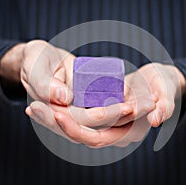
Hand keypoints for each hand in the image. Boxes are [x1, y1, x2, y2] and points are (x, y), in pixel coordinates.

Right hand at [0, 41, 134, 142]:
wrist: (42, 56)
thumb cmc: (35, 59)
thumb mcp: (34, 66)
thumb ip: (43, 82)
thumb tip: (64, 97)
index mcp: (54, 116)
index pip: (80, 123)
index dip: (101, 117)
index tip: (125, 107)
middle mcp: (71, 120)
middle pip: (98, 127)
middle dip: (122, 117)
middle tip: (145, 105)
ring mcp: (81, 113)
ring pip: (106, 122)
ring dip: (127, 115)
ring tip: (151, 104)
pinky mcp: (89, 103)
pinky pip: (108, 107)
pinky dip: (125, 105)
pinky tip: (144, 99)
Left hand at [29, 63, 185, 147]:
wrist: (158, 85)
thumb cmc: (163, 87)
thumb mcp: (166, 93)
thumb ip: (165, 106)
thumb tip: (157, 119)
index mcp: (128, 133)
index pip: (97, 138)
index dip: (76, 128)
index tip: (56, 114)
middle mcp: (114, 134)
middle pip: (79, 136)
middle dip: (55, 125)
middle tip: (34, 109)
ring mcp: (105, 126)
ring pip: (74, 129)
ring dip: (52, 120)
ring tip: (32, 108)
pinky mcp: (99, 116)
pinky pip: (76, 119)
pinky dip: (60, 112)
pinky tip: (45, 103)